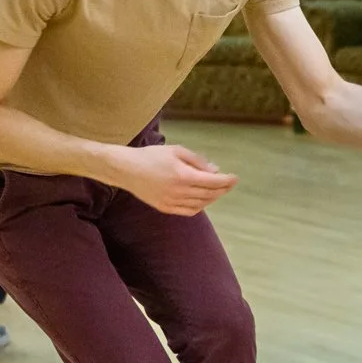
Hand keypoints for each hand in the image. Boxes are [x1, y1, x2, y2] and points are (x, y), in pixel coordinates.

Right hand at [111, 144, 237, 215]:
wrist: (126, 169)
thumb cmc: (151, 156)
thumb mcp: (176, 151)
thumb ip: (198, 161)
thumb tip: (215, 171)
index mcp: (183, 176)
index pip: (213, 181)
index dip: (227, 181)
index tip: (235, 178)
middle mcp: (179, 192)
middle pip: (209, 194)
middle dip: (223, 189)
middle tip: (229, 183)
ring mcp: (172, 202)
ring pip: (201, 204)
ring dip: (213, 197)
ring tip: (218, 190)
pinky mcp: (165, 208)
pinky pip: (189, 211)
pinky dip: (200, 206)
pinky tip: (203, 200)